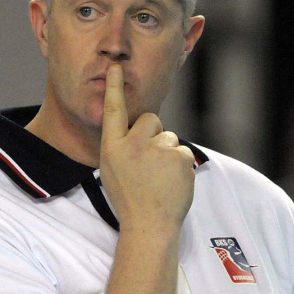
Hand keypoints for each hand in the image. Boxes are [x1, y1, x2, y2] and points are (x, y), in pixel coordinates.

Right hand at [99, 64, 196, 232]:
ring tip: (160, 179)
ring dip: (167, 154)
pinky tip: (172, 182)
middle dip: (153, 135)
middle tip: (150, 164)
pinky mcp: (178, 157)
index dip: (114, 87)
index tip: (115, 66)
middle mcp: (131, 145)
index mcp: (111, 148)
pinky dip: (180, 166)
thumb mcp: (112, 170)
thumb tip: (142, 129)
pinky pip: (182, 152)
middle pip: (150, 120)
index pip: (113, 111)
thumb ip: (122, 146)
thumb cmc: (130, 199)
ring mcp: (156, 150)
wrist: (149, 226)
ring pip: (168, 137)